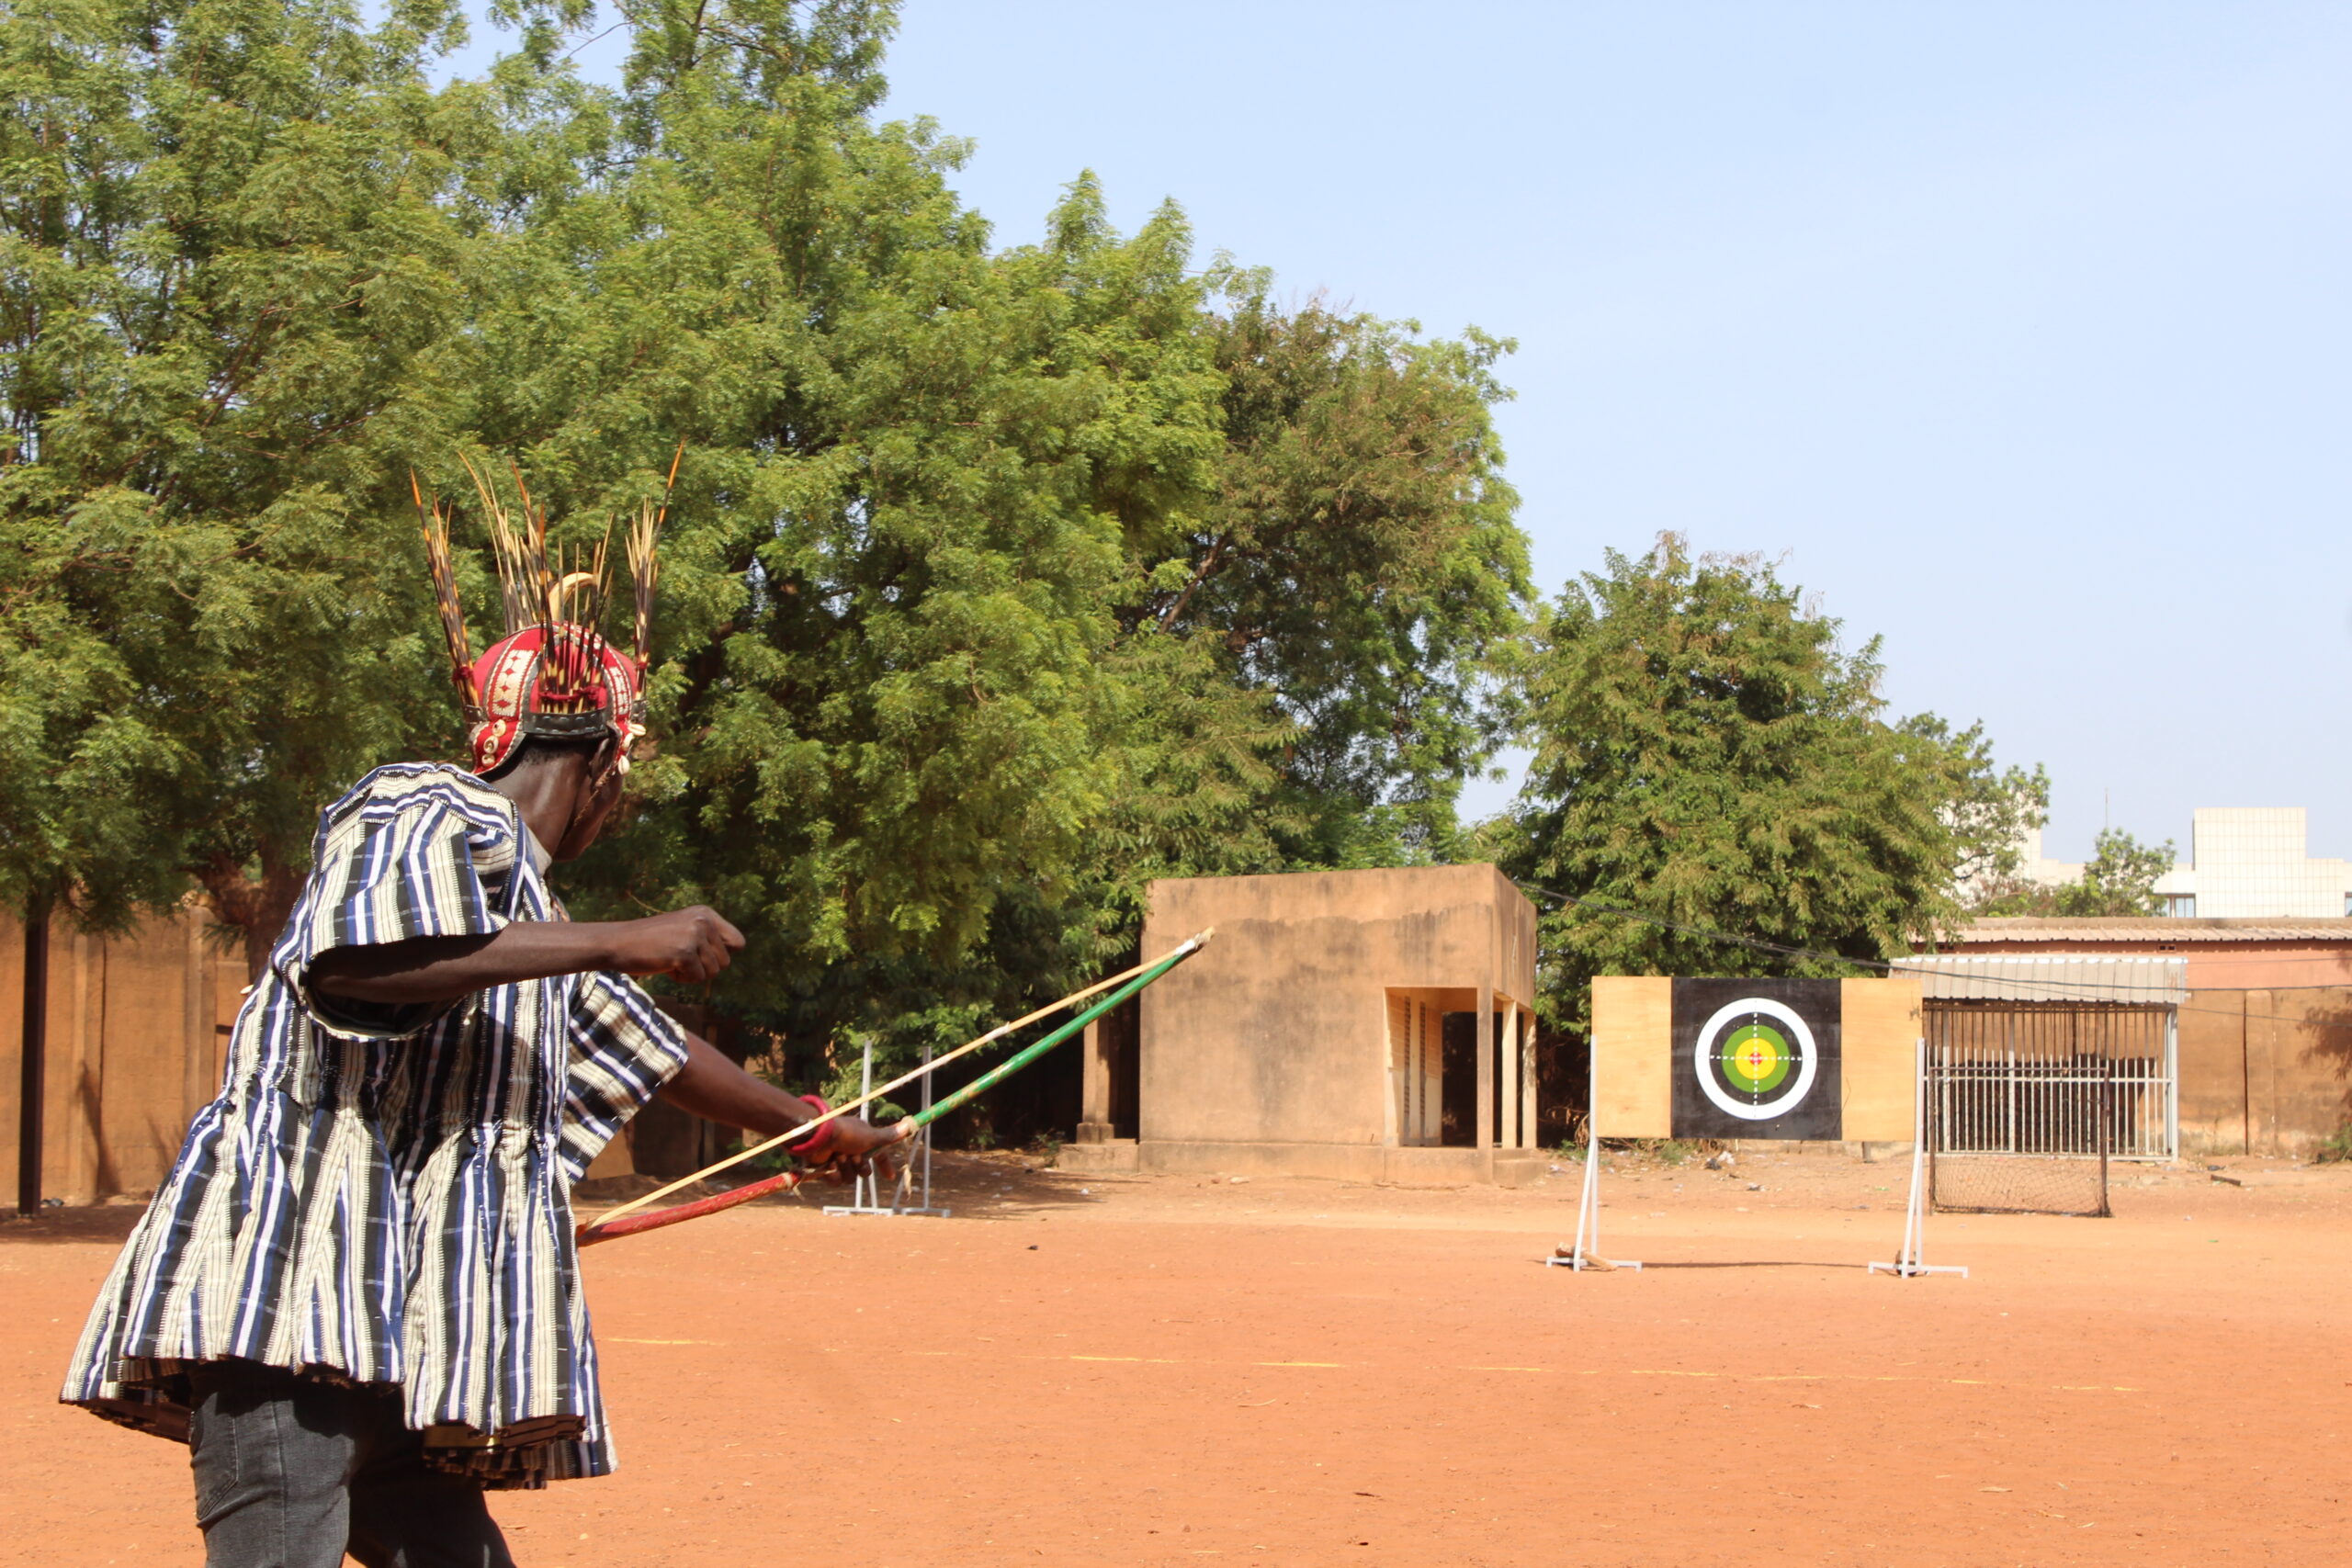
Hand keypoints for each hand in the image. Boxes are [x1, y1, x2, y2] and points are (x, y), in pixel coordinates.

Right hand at [606, 907, 743, 982]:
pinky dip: (681, 979)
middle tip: (678, 957)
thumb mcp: (684, 929)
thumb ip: (709, 936)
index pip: (738, 942)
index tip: (699, 955)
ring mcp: (694, 935)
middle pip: (725, 962)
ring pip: (712, 972)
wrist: (618, 943)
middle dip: (703, 967)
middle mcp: (703, 921)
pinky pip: (697, 979)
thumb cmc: (650, 941)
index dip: (721, 956)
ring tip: (670, 959)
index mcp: (706, 913)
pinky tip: (665, 966)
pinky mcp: (684, 952)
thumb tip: (739, 948)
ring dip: (691, 973)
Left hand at [807, 1115, 910, 1183]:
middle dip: (860, 1166)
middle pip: (864, 1170)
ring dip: (846, 1169)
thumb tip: (908, 1126)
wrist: (818, 1137)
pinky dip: (834, 1174)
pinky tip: (829, 1165)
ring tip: (838, 1157)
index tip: (889, 1177)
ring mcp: (838, 1159)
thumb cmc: (846, 1134)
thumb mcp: (871, 1136)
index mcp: (863, 1140)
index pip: (878, 1155)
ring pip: (850, 1177)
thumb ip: (889, 1136)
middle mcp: (851, 1149)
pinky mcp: (825, 1169)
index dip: (884, 1166)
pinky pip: (836, 1181)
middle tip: (854, 1156)